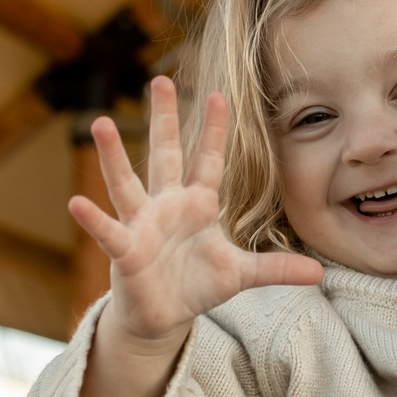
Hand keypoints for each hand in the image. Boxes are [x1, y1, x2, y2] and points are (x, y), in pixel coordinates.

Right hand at [69, 77, 323, 342]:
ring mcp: (142, 225)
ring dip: (113, 156)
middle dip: (164, 119)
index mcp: (197, 205)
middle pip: (165, 155)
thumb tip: (320, 271)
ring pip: (127, 184)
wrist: (161, 317)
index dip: (213, 131)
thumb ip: (276, 268)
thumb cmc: (196, 286)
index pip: (208, 161)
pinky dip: (93, 220)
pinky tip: (76, 203)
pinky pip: (108, 232)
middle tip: (160, 79)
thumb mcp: (240, 275)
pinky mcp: (125, 252)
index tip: (219, 95)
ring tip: (101, 123)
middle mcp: (167, 207)